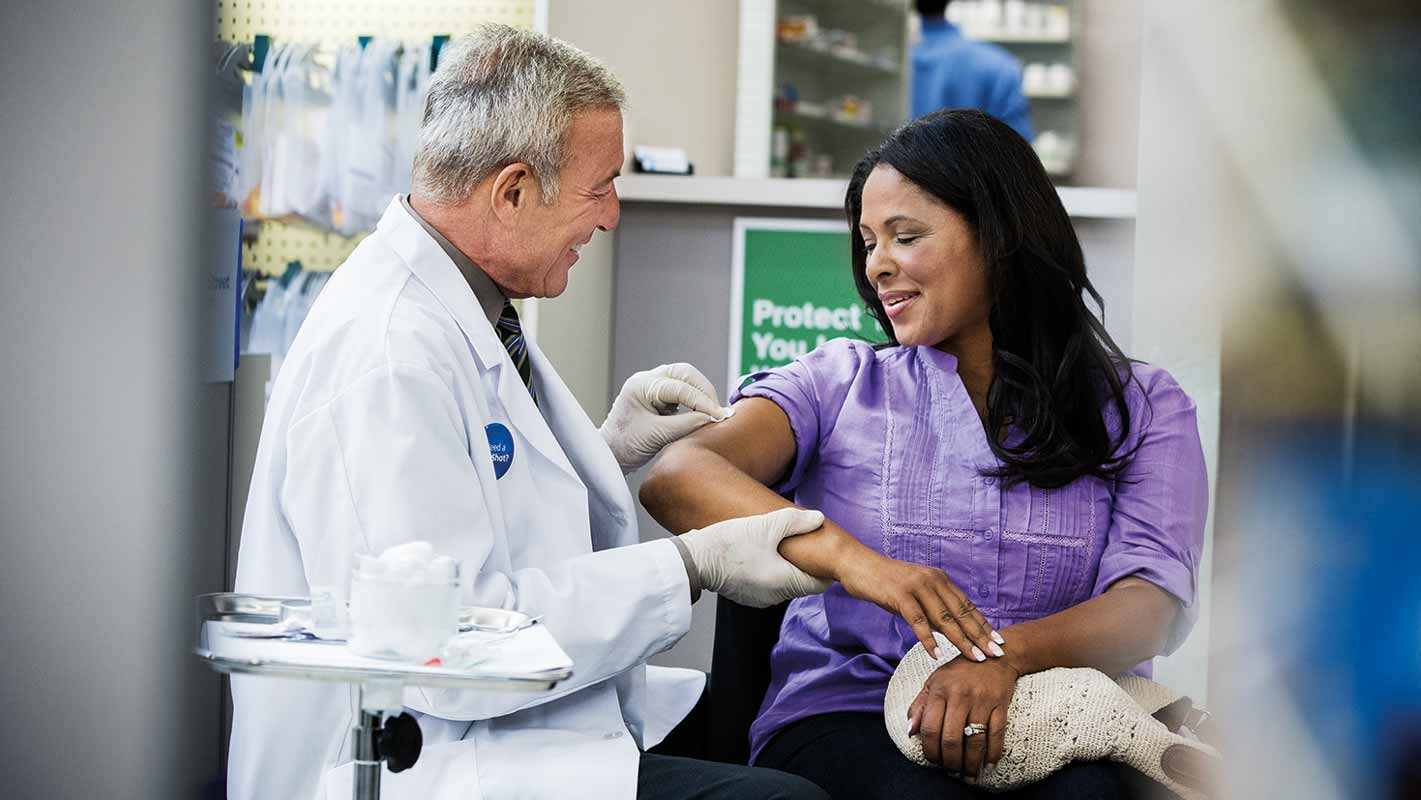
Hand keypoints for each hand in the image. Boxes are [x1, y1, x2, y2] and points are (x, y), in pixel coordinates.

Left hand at [600, 363, 727, 470]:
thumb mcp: (658, 435)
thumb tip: (712, 418)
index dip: (703, 401)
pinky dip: (694, 400)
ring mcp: (652, 386)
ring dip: (700, 394)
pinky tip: (701, 413)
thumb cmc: (625, 445)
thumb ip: (686, 424)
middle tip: (717, 412)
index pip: (680, 388)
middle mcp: (647, 380)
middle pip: (685, 374)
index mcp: (642, 385)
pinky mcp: (658, 396)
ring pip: (686, 379)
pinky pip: (682, 390)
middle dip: (704, 391)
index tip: (720, 415)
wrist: (610, 455)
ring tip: (711, 413)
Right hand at [679, 508, 832, 607]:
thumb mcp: (766, 525)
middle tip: (804, 543)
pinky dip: (772, 573)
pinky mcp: (746, 596)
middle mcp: (776, 596)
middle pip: (803, 584)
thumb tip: (819, 518)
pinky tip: (763, 555)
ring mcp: (760, 599)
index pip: (820, 583)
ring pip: (786, 584)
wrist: (695, 559)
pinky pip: (769, 586)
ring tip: (782, 546)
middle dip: (806, 565)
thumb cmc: (730, 544)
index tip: (823, 551)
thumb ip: (796, 522)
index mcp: (785, 582)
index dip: (825, 567)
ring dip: (788, 569)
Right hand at [837, 552, 1004, 664]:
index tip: (998, 641)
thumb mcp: (915, 593)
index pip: (966, 605)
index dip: (983, 624)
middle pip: (961, 612)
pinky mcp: (900, 594)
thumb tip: (949, 631)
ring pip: (944, 618)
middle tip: (995, 653)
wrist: (858, 564)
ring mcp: (917, 586)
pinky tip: (936, 653)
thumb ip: (932, 608)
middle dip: (980, 635)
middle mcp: (933, 580)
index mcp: (940, 579)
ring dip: (961, 640)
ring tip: (974, 657)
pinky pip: (917, 620)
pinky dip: (928, 638)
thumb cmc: (886, 582)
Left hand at [907, 655, 1018, 777]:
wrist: (994, 657)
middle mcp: (960, 696)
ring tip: (968, 775)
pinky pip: (997, 734)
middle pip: (951, 738)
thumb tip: (909, 731)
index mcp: (939, 690)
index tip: (932, 761)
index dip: (929, 749)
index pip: (929, 728)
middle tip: (950, 771)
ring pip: (974, 740)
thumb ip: (919, 706)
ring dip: (970, 763)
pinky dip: (994, 753)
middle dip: (949, 761)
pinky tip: (989, 765)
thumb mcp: (934, 682)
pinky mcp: (1000, 704)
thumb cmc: (959, 673)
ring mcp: (981, 701)